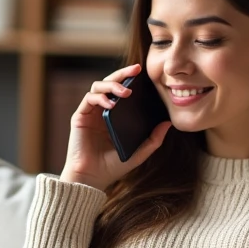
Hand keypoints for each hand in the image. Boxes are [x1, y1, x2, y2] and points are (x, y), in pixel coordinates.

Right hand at [60, 63, 172, 191]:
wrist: (91, 178)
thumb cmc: (112, 167)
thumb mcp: (139, 153)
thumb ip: (153, 140)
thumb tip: (168, 123)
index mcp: (115, 116)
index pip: (123, 90)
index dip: (131, 79)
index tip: (144, 73)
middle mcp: (102, 111)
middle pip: (110, 83)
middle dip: (123, 73)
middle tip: (136, 69)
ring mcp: (90, 112)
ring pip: (98, 86)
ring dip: (112, 85)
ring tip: (125, 92)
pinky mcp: (80, 116)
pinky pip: (89, 99)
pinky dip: (100, 97)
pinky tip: (111, 104)